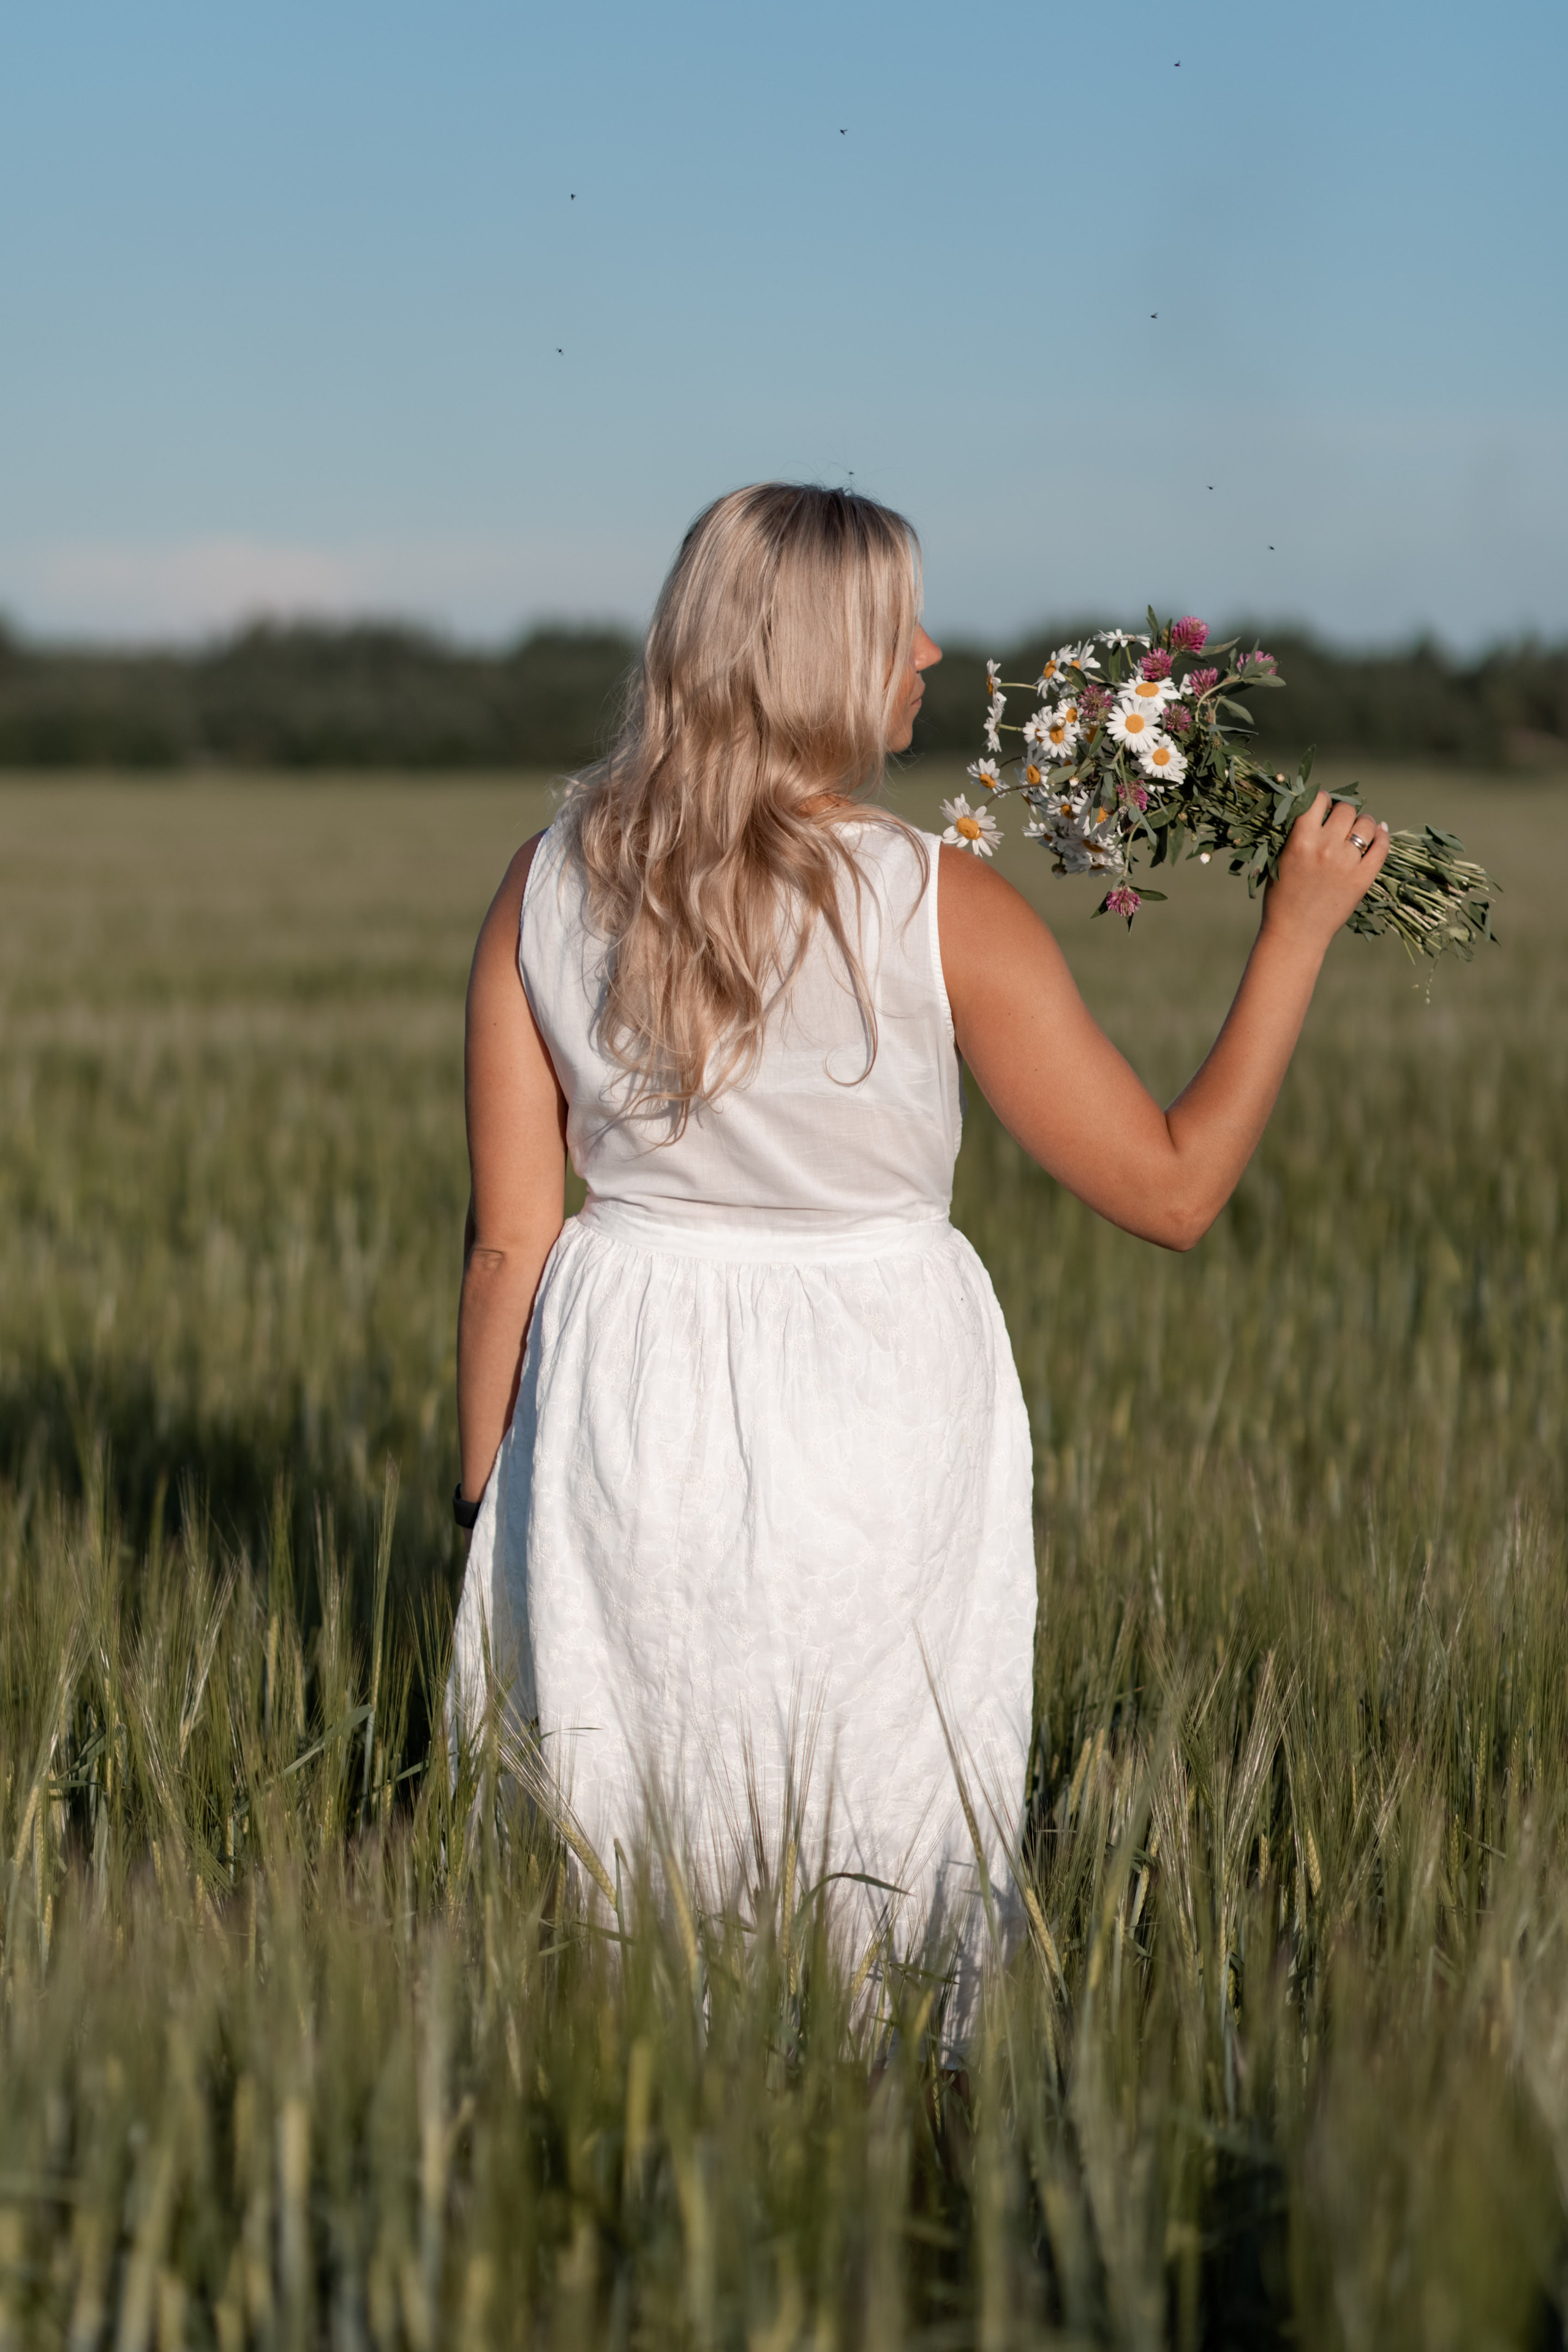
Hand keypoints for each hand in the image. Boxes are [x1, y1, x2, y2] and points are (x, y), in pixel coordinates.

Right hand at [1263, 792, 1390, 952]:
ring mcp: (1347, 863)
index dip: (1322, 800)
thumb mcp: (1280, 859)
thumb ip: (1297, 834)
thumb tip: (1317, 809)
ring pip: (1366, 824)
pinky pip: (1381, 847)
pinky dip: (1382, 836)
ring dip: (1363, 823)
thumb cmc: (1281, 897)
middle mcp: (1326, 847)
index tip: (1322, 807)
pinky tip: (1379, 834)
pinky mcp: (1363, 878)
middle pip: (1345, 809)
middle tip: (1340, 822)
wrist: (1295, 933)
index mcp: (1301, 840)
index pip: (1318, 799)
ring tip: (1358, 830)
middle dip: (1343, 811)